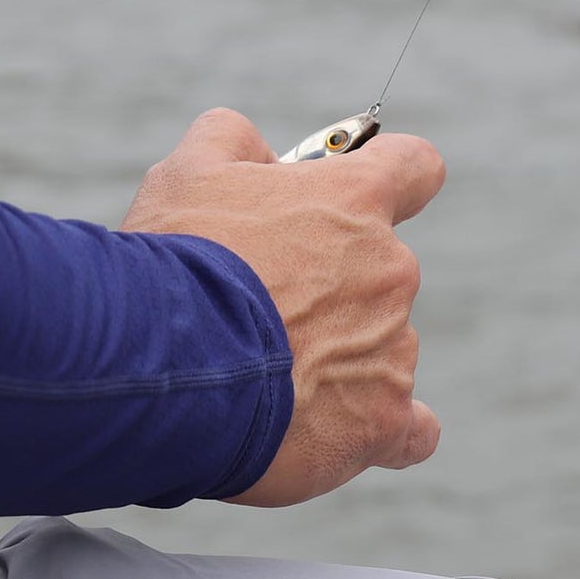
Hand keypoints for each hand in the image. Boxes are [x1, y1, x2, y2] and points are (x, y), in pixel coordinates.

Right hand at [121, 109, 446, 505]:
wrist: (165, 368)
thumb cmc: (176, 268)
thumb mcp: (186, 174)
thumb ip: (230, 141)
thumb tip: (251, 143)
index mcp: (354, 201)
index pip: (414, 169)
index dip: (391, 183)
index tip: (362, 203)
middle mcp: (391, 271)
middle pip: (382, 279)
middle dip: (331, 297)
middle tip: (261, 321)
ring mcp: (392, 350)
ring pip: (380, 355)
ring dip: (335, 366)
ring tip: (263, 389)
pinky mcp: (381, 422)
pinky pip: (410, 433)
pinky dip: (383, 434)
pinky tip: (343, 437)